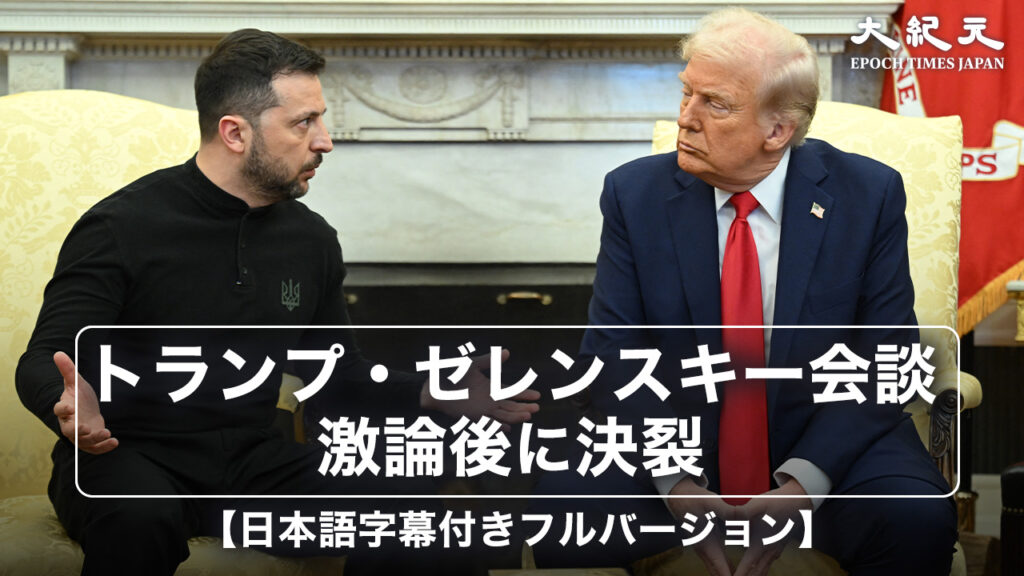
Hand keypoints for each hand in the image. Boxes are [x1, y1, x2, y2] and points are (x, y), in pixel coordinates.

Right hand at [52, 351, 118, 454]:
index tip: (70, 406)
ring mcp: (79, 435)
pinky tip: (115, 441)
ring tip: (106, 433)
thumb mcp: (75, 382)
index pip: (59, 410)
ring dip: (94, 439)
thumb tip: (58, 353)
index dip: (63, 409)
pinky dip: (104, 447)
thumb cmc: (79, 397)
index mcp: (64, 409)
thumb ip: (67, 370)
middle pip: (69, 431)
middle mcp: (69, 424)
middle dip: (77, 431)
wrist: (87, 411)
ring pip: (83, 442)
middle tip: (85, 429)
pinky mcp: (90, 442)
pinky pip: (95, 448)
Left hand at [420, 348, 539, 429]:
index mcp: (491, 388)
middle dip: (523, 407)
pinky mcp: (471, 417)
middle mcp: (489, 401)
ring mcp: (481, 410)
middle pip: (510, 406)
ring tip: (528, 416)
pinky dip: (497, 426)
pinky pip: (487, 424)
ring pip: (502, 416)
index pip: (512, 393)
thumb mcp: (472, 365)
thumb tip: (507, 352)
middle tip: (536, 408)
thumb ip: (490, 360)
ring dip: (515, 417)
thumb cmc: (451, 374)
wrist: (432, 386)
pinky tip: (508, 428)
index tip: (538, 395)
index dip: (524, 394)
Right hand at [667, 477, 736, 575]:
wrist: (678, 497)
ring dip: (731, 575)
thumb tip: (743, 516)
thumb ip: (727, 510)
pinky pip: (719, 563)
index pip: (720, 568)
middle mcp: (704, 550)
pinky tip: (738, 572)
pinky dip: (728, 570)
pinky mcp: (709, 546)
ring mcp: (705, 549)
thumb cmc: (693, 499)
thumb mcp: (710, 501)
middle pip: (719, 574)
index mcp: (705, 542)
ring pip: (718, 570)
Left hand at [732, 479, 811, 575]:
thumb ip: (740, 514)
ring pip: (762, 570)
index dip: (739, 574)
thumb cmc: (778, 503)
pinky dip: (758, 571)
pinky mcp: (776, 547)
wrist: (799, 502)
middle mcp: (770, 550)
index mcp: (763, 542)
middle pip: (756, 573)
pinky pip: (766, 564)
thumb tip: (726, 518)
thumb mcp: (757, 504)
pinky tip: (753, 572)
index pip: (748, 565)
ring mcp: (775, 550)